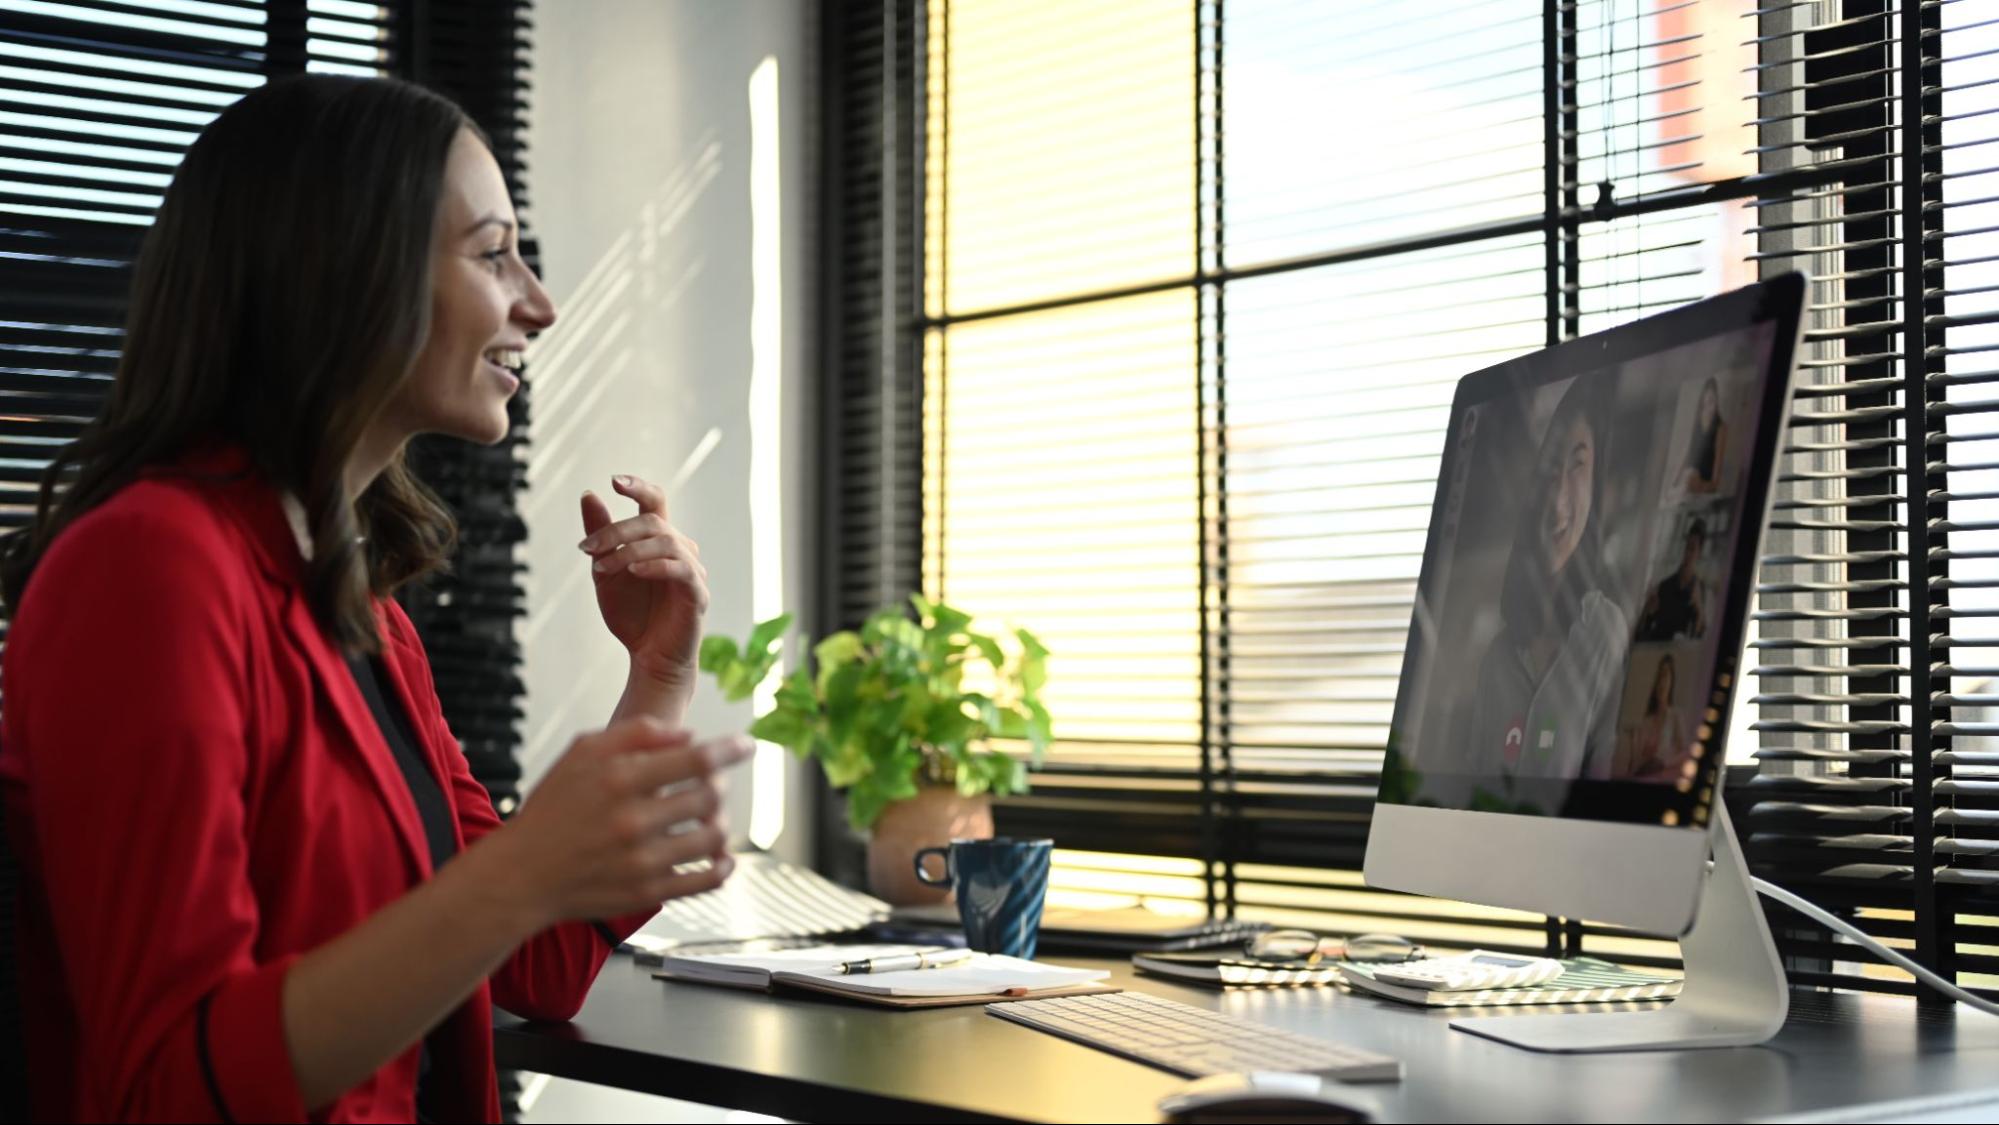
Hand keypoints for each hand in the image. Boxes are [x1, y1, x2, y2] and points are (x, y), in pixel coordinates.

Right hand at [491, 720, 750, 923]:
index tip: (746, 746)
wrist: (521, 875)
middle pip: (711, 795)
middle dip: (720, 784)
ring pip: (714, 837)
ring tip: (711, 818)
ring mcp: (642, 860)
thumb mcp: (582, 752)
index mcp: (620, 779)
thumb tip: (688, 735)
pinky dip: (723, 866)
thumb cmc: (552, 810)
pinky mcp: (647, 893)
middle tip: (714, 784)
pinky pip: (706, 880)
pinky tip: (720, 857)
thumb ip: (636, 734)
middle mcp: (633, 820)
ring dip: (721, 823)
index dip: (730, 749)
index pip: (697, 759)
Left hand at [579, 475, 709, 685]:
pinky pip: (681, 569)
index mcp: (658, 541)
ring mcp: (692, 570)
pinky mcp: (698, 594)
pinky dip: (654, 566)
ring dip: (628, 551)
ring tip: (601, 568)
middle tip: (586, 548)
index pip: (655, 502)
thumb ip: (600, 536)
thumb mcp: (605, 571)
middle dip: (616, 530)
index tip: (613, 482)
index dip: (638, 487)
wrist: (648, 658)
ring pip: (666, 542)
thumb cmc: (632, 615)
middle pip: (654, 521)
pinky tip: (633, 573)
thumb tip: (588, 494)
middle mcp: (680, 549)